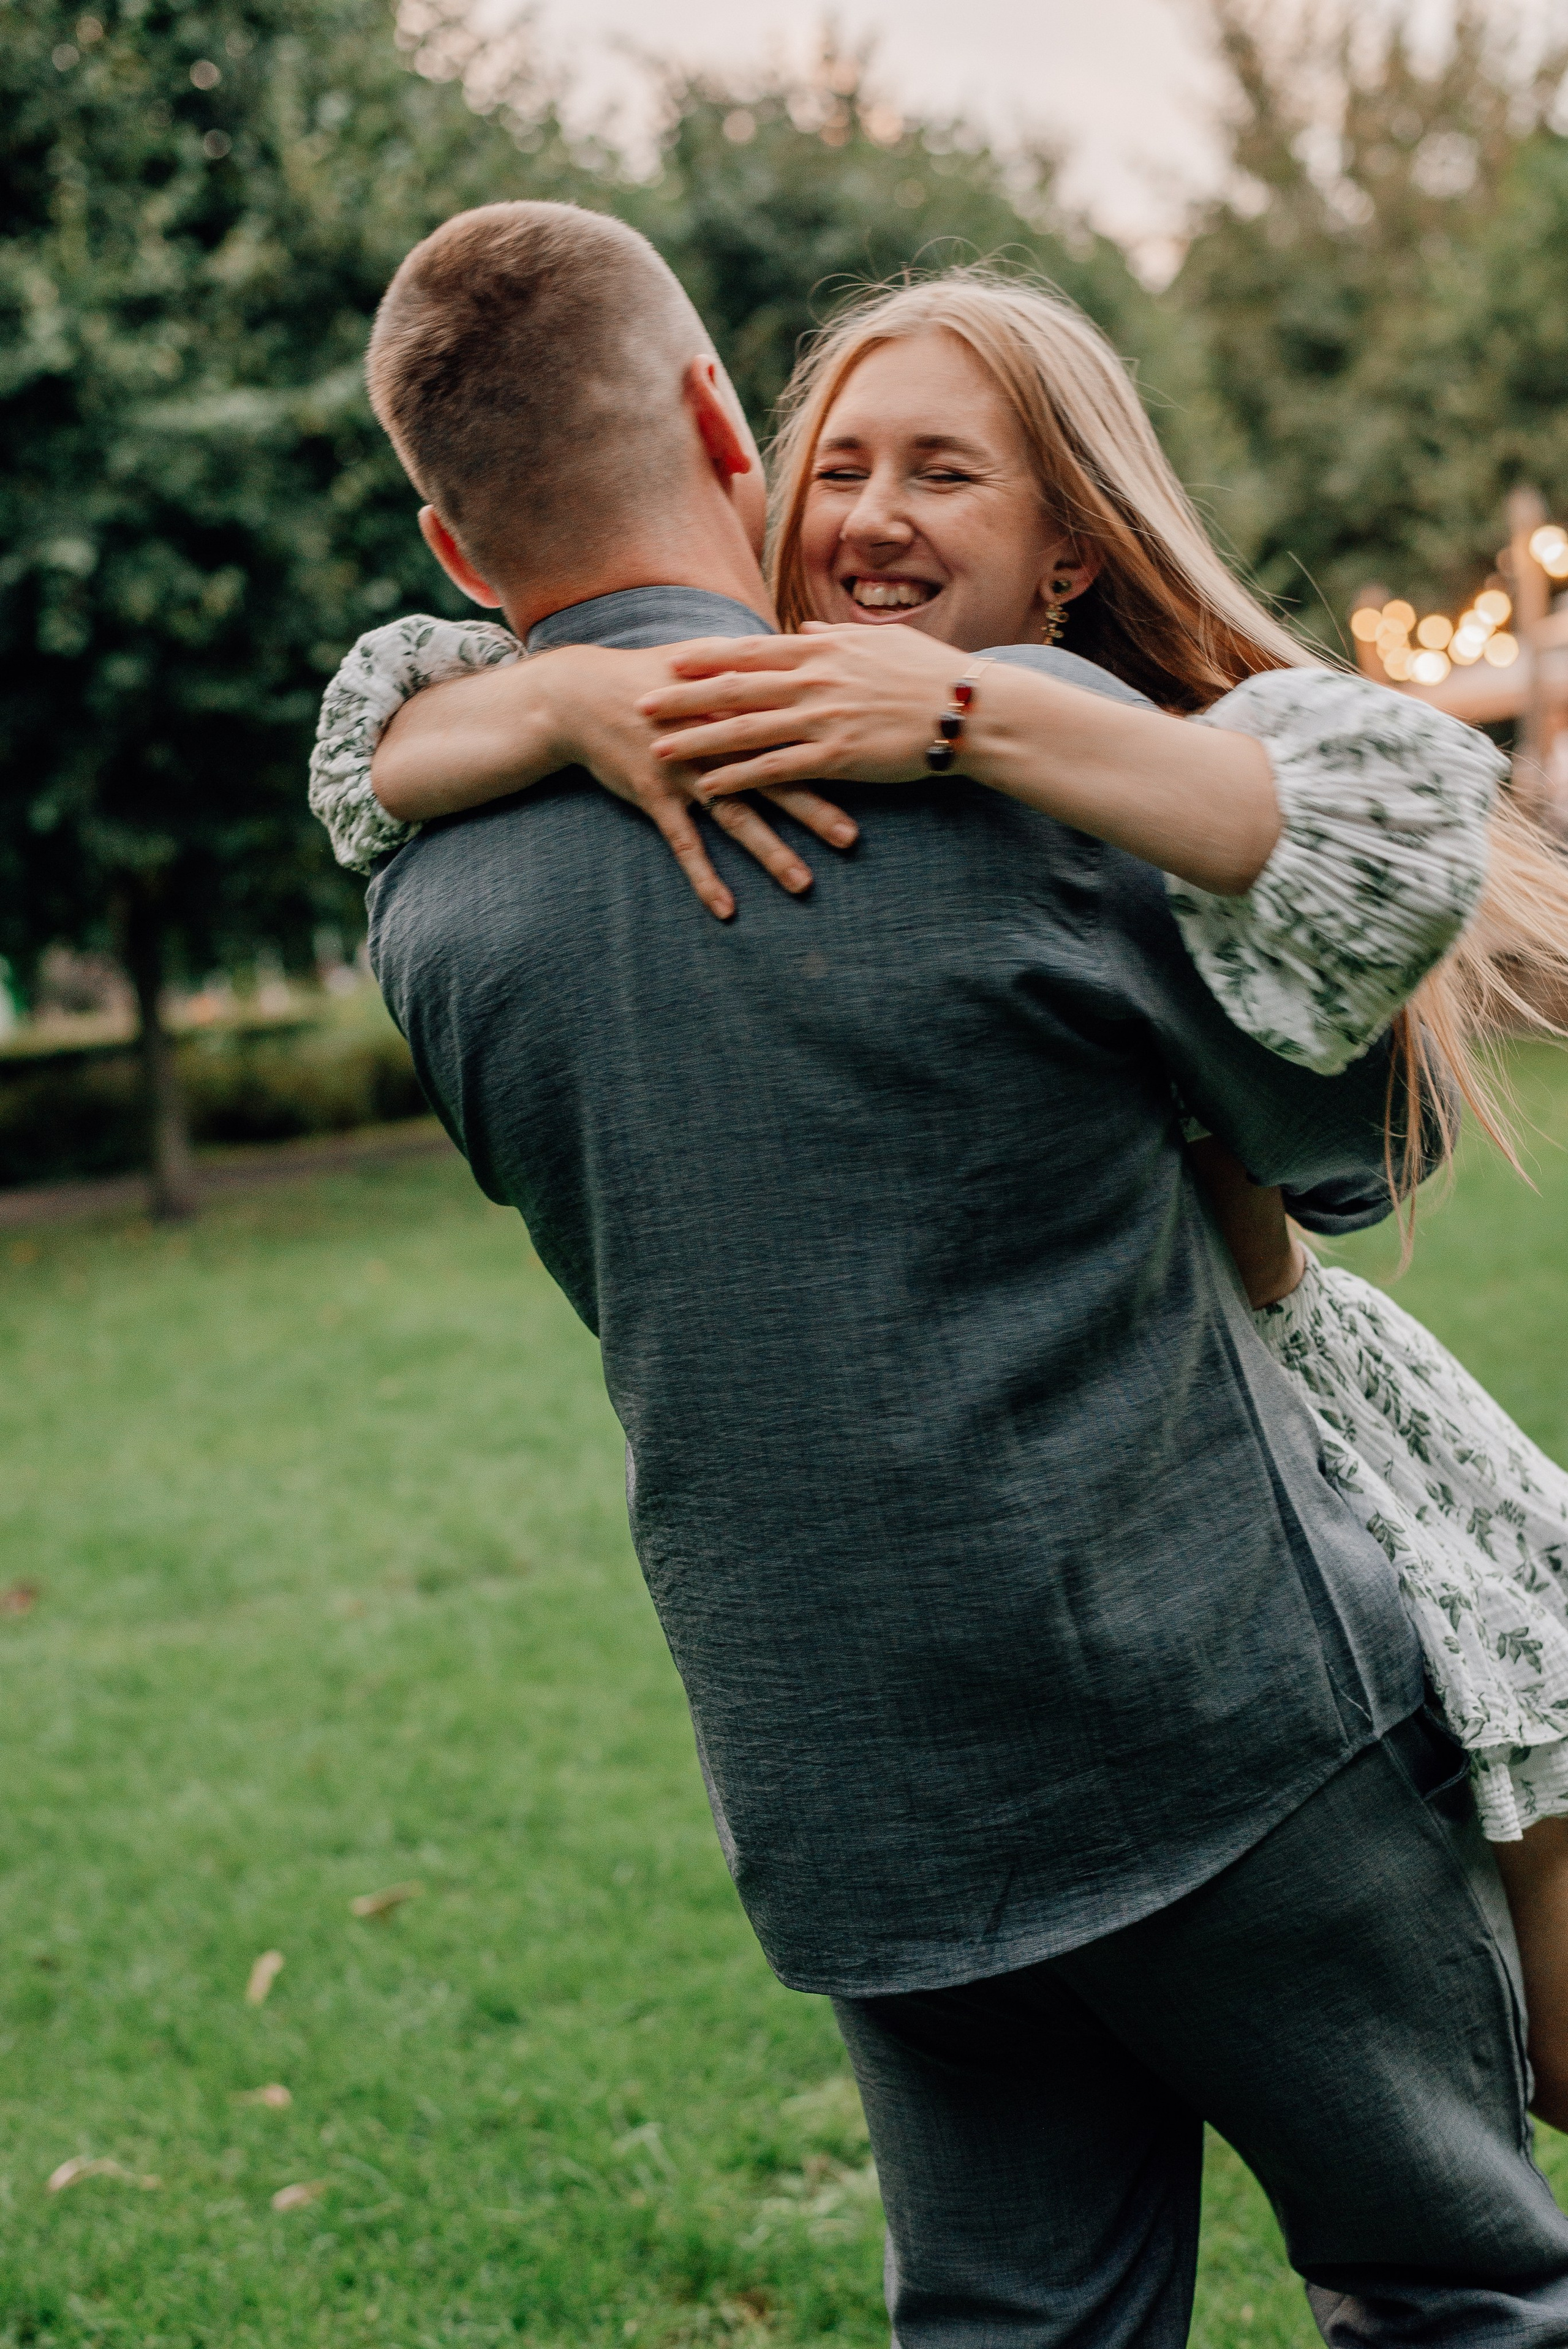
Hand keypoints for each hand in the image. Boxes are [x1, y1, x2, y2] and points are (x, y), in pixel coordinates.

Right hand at [537, 645, 859, 920]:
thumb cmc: (648, 677)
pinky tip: (726, 909)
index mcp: (732, 705)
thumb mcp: (701, 659)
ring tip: (802, 884)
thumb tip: (797, 648)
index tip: (865, 769)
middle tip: (851, 839)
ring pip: (735, 816)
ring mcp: (682, 769)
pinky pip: (684, 843)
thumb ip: (751, 664)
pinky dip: (704, 876)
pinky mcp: (653, 794)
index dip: (828, 749)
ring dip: (769, 853)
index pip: (791, 729)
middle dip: (813, 810)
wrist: (579, 694)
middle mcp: (712, 738)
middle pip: (772, 777)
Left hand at [635, 625, 971, 799]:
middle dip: (683, 696)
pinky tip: (706, 788)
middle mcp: (815, 680)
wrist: (969, 709)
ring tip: (657, 749)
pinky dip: (738, 778)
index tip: (670, 659)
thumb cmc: (931, 674)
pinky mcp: (837, 757)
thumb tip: (808, 634)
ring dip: (696, 740)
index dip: (708, 657)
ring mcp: (823, 718)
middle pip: (735, 687)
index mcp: (824, 650)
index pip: (753, 651)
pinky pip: (775, 769)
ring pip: (745, 729)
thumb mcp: (881, 643)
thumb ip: (837, 640)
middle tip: (640, 703)